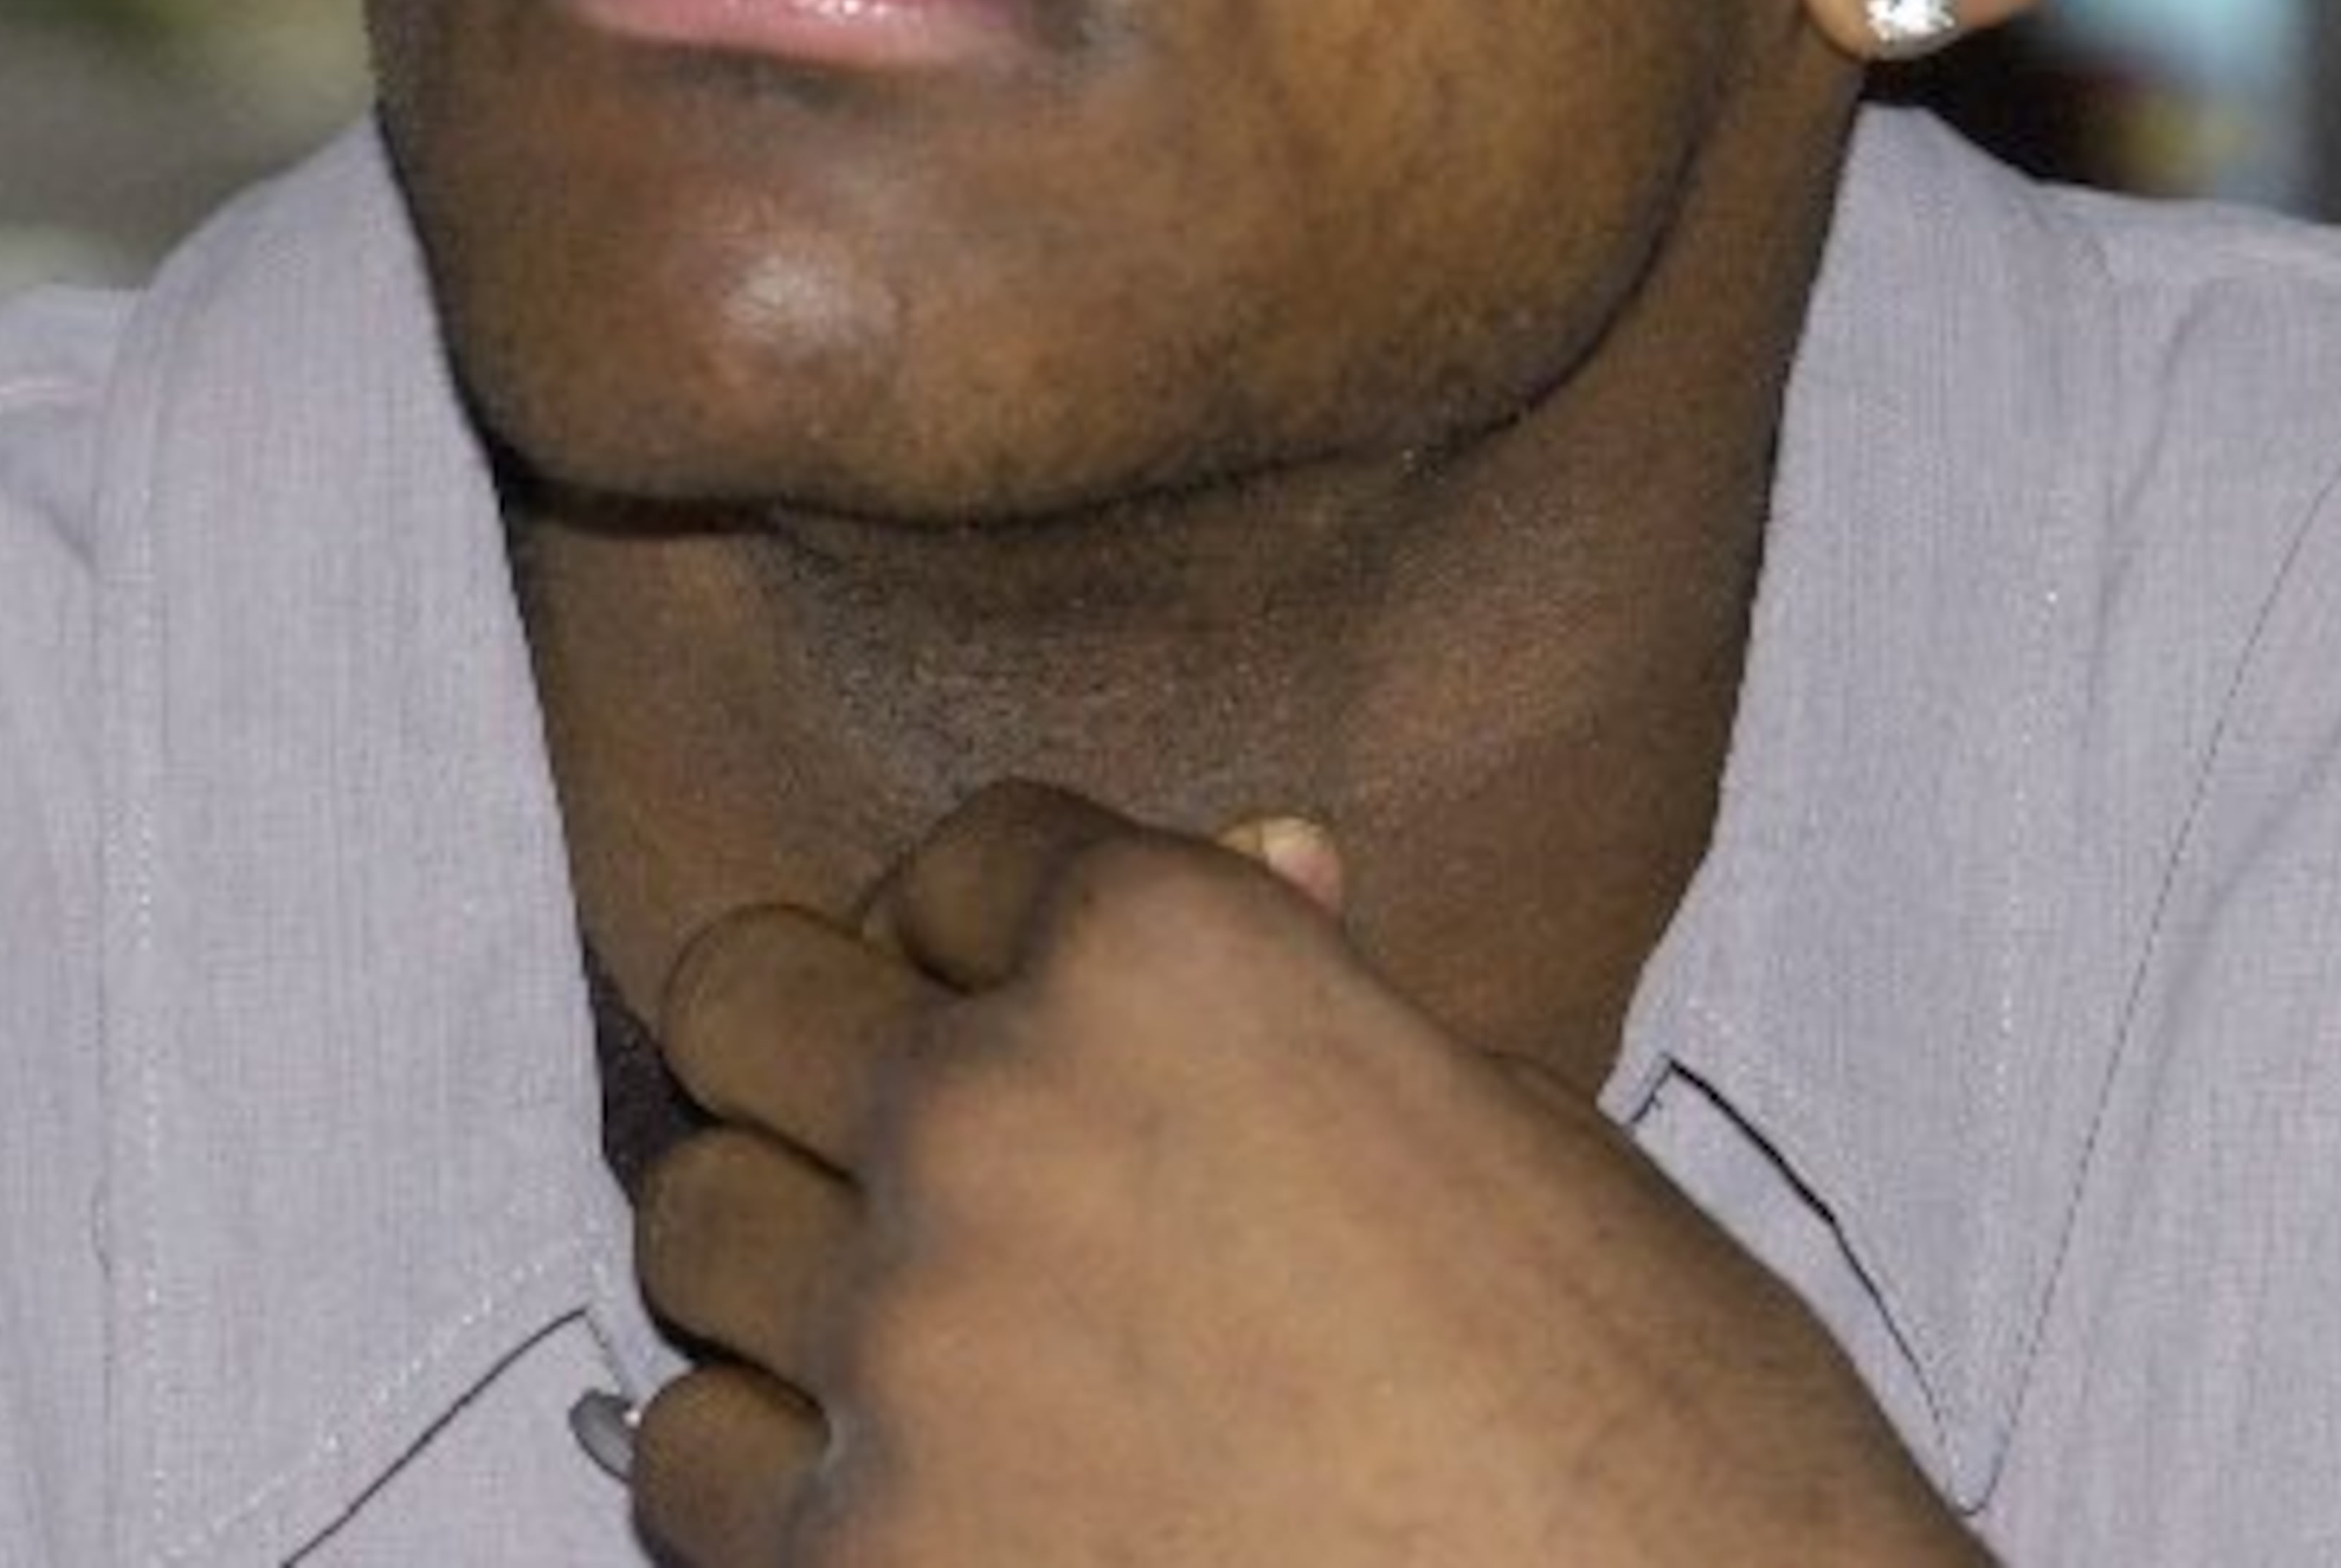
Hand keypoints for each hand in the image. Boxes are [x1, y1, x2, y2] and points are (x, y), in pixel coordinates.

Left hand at [629, 781, 1977, 1566]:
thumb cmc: (1649, 1424)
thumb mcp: (1506, 1130)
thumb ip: (1313, 994)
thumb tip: (1261, 858)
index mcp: (1178, 955)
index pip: (968, 851)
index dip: (1006, 921)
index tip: (1028, 990)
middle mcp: (1004, 1115)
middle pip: (748, 999)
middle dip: (827, 1042)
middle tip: (912, 1127)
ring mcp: (913, 1356)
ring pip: (691, 1228)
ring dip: (787, 1256)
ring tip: (907, 1319)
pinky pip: (698, 1469)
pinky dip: (779, 1466)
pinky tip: (903, 1488)